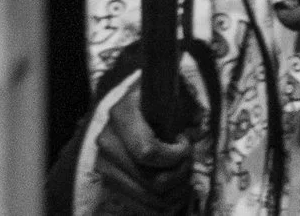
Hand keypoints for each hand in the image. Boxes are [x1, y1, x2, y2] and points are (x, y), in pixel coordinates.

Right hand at [92, 76, 192, 214]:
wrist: (131, 108)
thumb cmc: (157, 101)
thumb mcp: (170, 94)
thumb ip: (182, 107)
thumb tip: (194, 127)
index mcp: (122, 115)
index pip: (148, 152)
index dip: (175, 155)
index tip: (185, 142)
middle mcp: (108, 142)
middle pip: (153, 180)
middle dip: (180, 174)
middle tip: (187, 161)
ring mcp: (105, 165)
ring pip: (150, 198)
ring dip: (175, 191)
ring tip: (182, 175)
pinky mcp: (109, 182)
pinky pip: (142, 207)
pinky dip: (163, 203)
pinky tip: (173, 189)